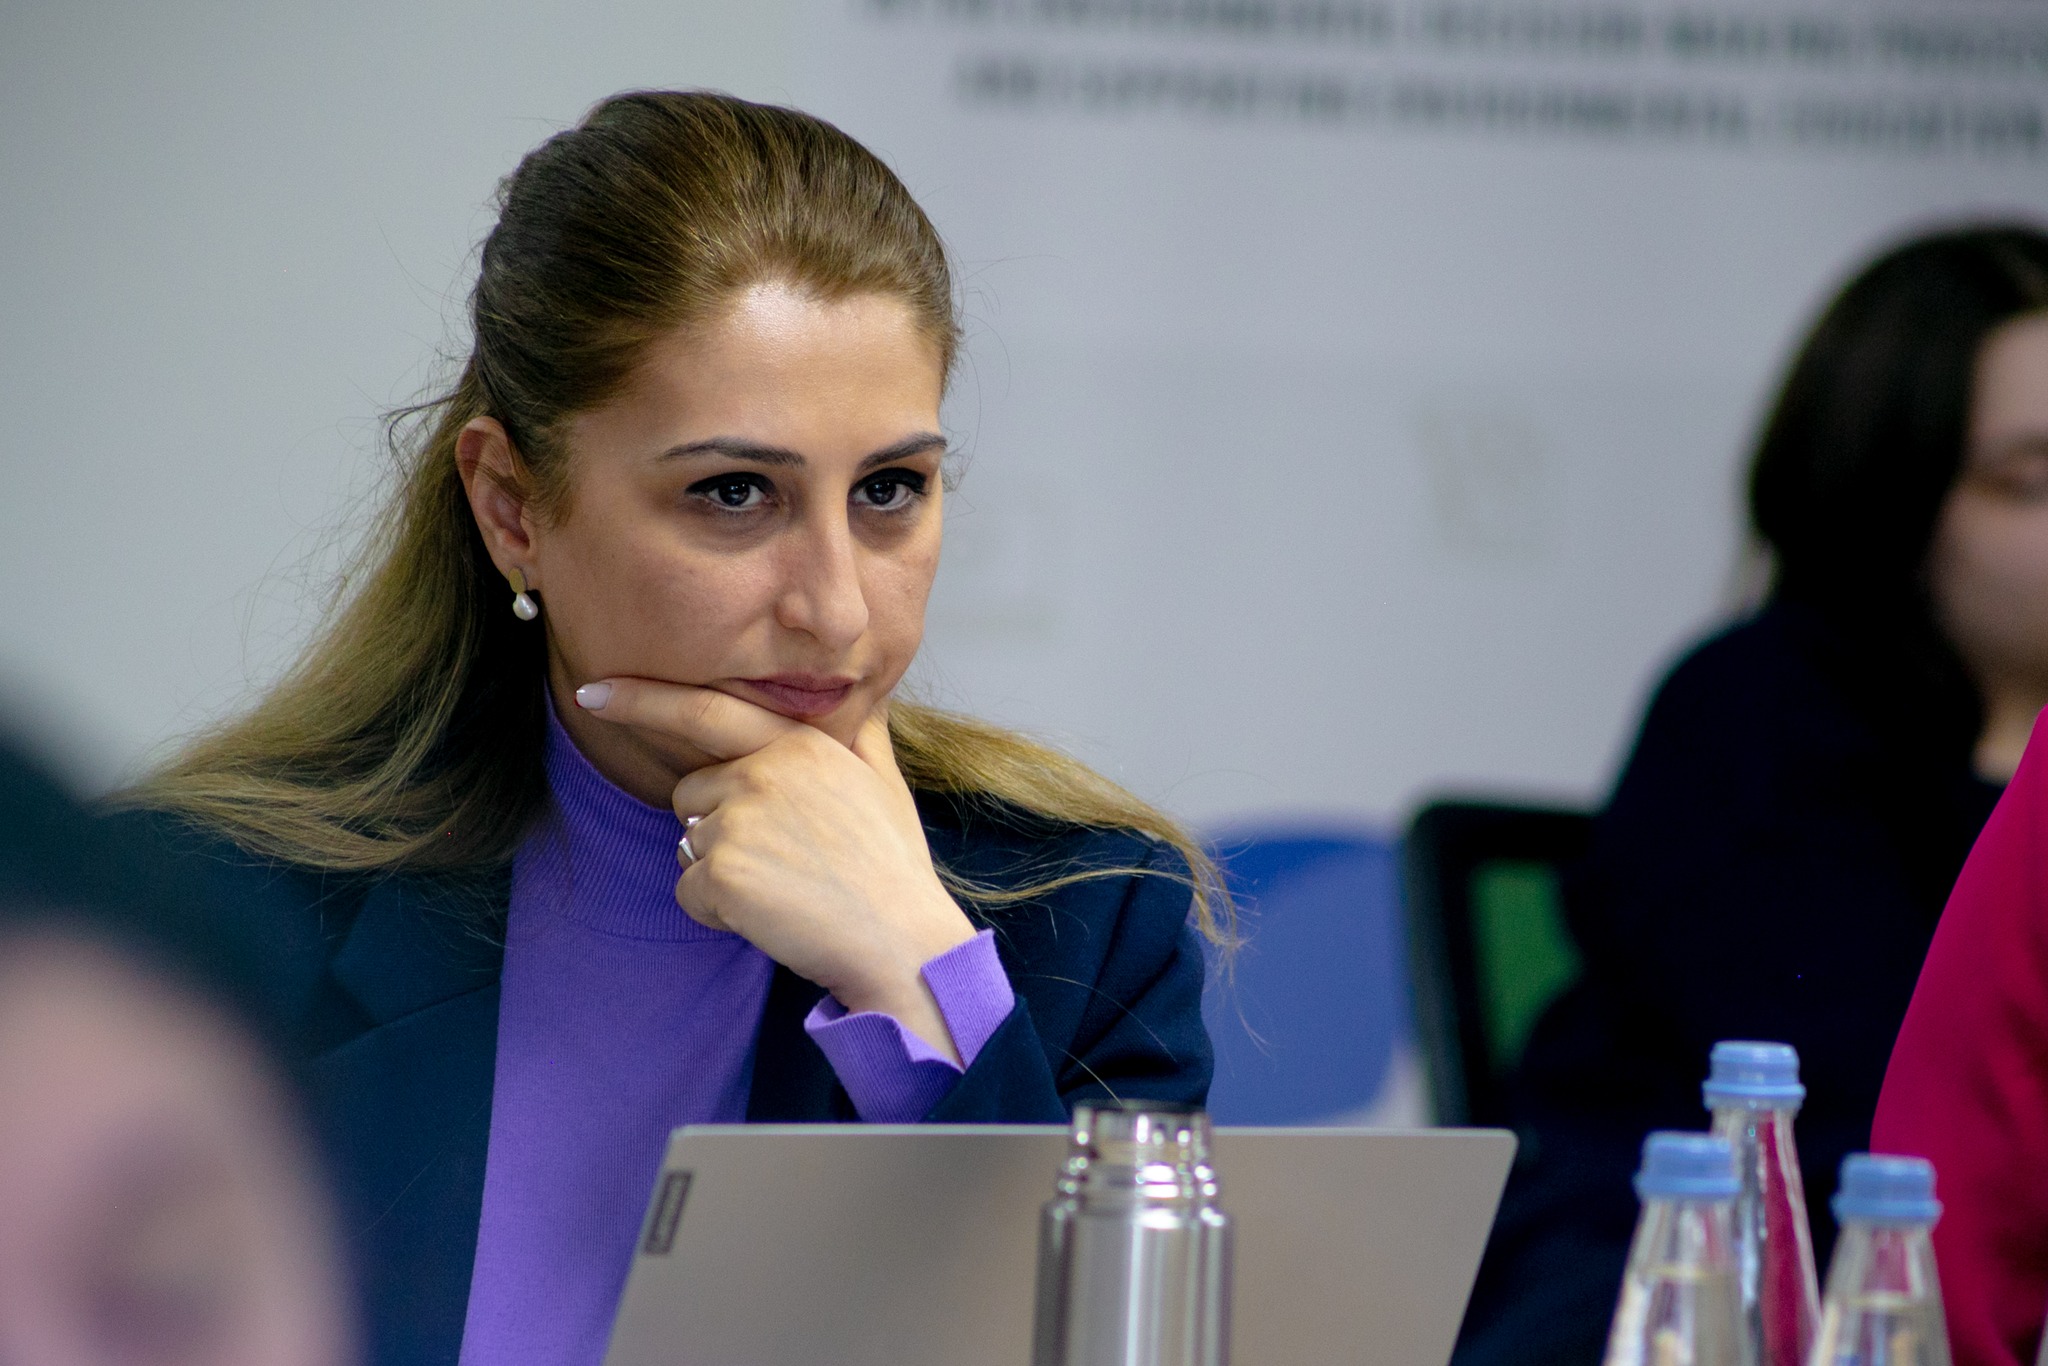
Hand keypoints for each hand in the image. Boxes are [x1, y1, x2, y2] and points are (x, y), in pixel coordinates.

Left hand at [575, 678, 977, 1062]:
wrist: (902, 941)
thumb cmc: (893, 867)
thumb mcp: (886, 783)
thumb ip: (863, 733)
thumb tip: (869, 697)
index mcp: (798, 743)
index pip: (705, 709)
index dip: (642, 699)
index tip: (592, 691)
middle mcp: (764, 771)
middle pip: (690, 792)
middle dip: (715, 825)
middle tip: (780, 859)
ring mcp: (741, 821)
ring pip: (688, 845)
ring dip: (722, 873)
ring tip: (785, 888)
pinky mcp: (725, 873)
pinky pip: (688, 891)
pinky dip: (718, 911)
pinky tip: (771, 915)